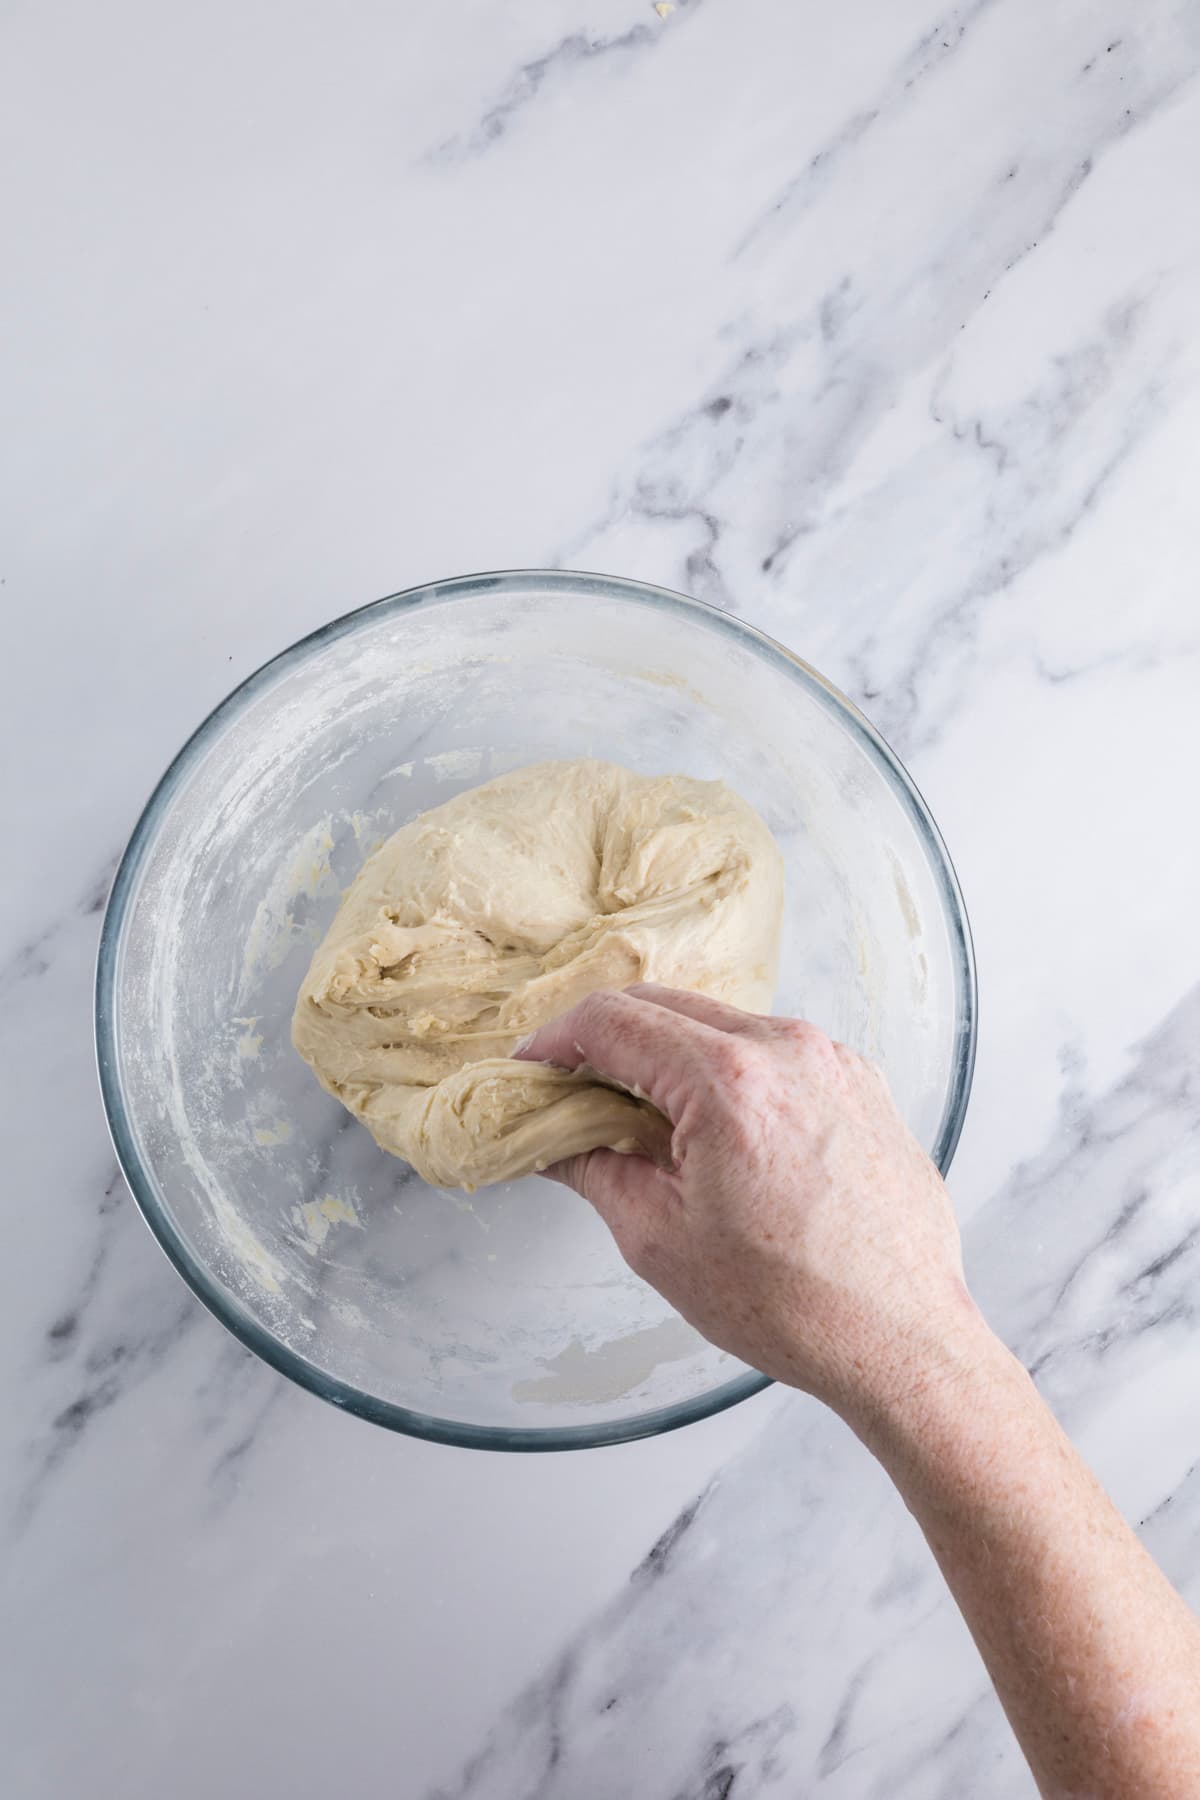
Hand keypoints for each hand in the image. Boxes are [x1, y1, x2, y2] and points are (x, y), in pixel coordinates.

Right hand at [515, 983, 987, 1422]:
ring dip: (669, 1055)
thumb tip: (552, 1140)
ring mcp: (833, 1061)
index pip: (612, 1021)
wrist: (901, 1339)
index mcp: (728, 1080)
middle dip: (606, 1041)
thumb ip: (594, 1168)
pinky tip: (713, 1132)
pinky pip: (775, 1053)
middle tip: (569, 1091)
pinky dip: (728, 1072)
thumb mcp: (659, 1238)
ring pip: (722, 1025)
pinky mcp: (861, 1084)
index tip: (530, 1070)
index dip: (554, 1041)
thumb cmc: (791, 1303)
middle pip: (665, 1006)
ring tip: (641, 1120)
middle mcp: (787, 1049)